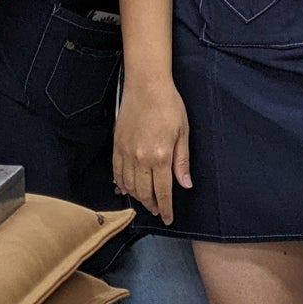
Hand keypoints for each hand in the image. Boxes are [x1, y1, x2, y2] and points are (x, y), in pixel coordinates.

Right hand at [113, 80, 190, 222]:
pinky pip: (117, 172)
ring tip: (145, 202)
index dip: (166, 208)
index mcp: (160, 156)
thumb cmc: (168, 105)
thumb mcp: (183, 132)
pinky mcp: (117, 146)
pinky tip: (126, 189)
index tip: (168, 218)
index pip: (163, 191)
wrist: (146, 85)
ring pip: (129, 185)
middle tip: (158, 211)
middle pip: (144, 192)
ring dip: (137, 197)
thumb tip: (185, 184)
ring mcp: (126, 152)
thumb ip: (182, 161)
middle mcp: (140, 158)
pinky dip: (121, 184)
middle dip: (152, 205)